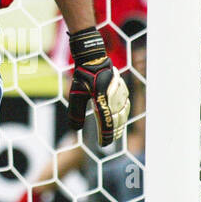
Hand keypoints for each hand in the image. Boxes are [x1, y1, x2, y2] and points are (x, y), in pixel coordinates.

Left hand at [67, 27, 129, 146]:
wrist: (93, 57)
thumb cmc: (83, 76)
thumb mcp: (75, 94)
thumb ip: (75, 112)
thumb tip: (76, 129)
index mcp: (101, 99)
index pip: (106, 122)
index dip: (106, 135)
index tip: (103, 144)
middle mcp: (113, 97)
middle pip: (117, 120)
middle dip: (114, 132)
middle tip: (110, 141)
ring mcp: (120, 92)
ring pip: (123, 113)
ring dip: (120, 124)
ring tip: (117, 132)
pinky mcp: (122, 89)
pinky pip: (125, 104)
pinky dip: (124, 113)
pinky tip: (121, 117)